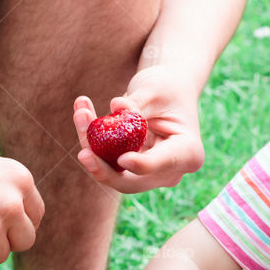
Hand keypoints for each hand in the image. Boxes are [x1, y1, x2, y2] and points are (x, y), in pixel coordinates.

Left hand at [73, 67, 203, 193]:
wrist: (168, 92)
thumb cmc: (168, 87)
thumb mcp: (156, 89)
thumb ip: (137, 102)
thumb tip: (116, 108)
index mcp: (188, 154)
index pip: (163, 164)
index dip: (142, 165)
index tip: (124, 159)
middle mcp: (168, 171)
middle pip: (132, 182)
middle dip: (104, 170)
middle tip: (83, 155)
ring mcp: (147, 173)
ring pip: (113, 172)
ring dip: (91, 146)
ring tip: (81, 111)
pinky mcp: (128, 167)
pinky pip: (105, 161)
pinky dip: (91, 141)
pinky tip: (82, 112)